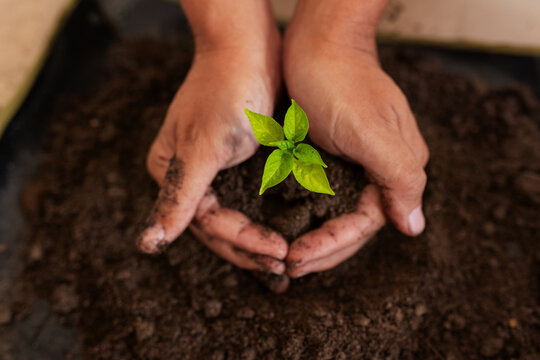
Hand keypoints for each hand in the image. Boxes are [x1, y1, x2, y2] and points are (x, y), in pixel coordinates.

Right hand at [138, 45, 288, 279]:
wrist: (250, 45)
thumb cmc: (227, 90)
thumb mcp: (204, 147)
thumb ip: (179, 197)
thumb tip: (146, 245)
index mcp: (171, 172)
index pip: (206, 224)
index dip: (242, 243)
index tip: (278, 255)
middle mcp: (188, 175)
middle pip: (219, 227)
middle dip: (251, 249)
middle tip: (284, 268)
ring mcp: (213, 168)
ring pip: (235, 217)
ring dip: (258, 240)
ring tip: (284, 261)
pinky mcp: (237, 160)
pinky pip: (248, 199)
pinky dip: (265, 218)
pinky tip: (282, 233)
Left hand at [283, 10, 428, 276]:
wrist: (317, 42)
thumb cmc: (340, 82)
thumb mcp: (372, 131)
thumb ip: (399, 178)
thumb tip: (414, 226)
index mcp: (398, 167)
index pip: (365, 224)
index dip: (332, 246)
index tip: (297, 258)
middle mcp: (382, 169)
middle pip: (353, 224)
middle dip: (322, 249)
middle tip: (288, 266)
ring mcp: (358, 162)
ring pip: (338, 213)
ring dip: (314, 237)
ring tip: (287, 256)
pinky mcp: (336, 153)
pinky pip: (325, 195)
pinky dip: (308, 214)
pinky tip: (291, 226)